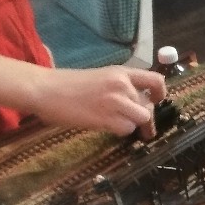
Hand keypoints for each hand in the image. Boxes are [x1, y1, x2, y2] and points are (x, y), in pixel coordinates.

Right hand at [25, 66, 167, 136]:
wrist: (45, 89)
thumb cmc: (66, 84)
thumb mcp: (99, 77)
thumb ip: (119, 87)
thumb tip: (134, 103)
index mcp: (121, 72)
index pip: (156, 80)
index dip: (160, 93)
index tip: (155, 101)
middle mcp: (123, 85)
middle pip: (148, 106)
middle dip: (142, 116)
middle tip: (129, 122)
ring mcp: (116, 101)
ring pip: (141, 118)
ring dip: (130, 124)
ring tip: (113, 123)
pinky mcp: (107, 117)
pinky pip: (126, 129)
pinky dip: (119, 131)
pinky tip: (104, 126)